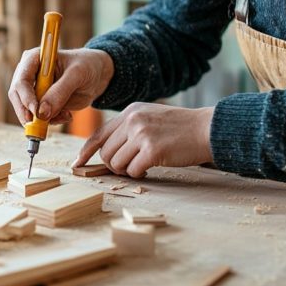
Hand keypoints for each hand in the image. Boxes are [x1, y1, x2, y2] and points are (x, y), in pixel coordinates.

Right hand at [8, 47, 113, 124]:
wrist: (97, 75)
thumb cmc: (87, 66)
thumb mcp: (77, 75)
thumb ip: (60, 92)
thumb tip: (41, 113)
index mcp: (34, 59)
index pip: (21, 81)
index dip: (25, 98)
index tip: (35, 112)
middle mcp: (29, 74)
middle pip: (17, 97)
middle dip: (27, 113)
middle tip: (39, 125)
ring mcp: (34, 90)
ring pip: (26, 110)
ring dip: (43, 119)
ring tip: (65, 115)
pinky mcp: (41, 103)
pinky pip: (39, 117)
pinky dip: (52, 121)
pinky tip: (67, 115)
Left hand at [73, 103, 214, 177]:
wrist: (207, 129)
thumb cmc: (180, 128)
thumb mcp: (150, 117)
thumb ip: (129, 128)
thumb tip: (108, 151)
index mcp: (130, 112)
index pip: (99, 134)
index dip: (86, 151)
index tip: (78, 163)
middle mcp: (132, 120)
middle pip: (106, 152)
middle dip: (115, 165)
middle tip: (131, 165)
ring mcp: (142, 134)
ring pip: (116, 163)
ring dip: (128, 170)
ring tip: (143, 164)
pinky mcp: (152, 150)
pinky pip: (133, 170)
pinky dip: (140, 173)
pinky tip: (152, 167)